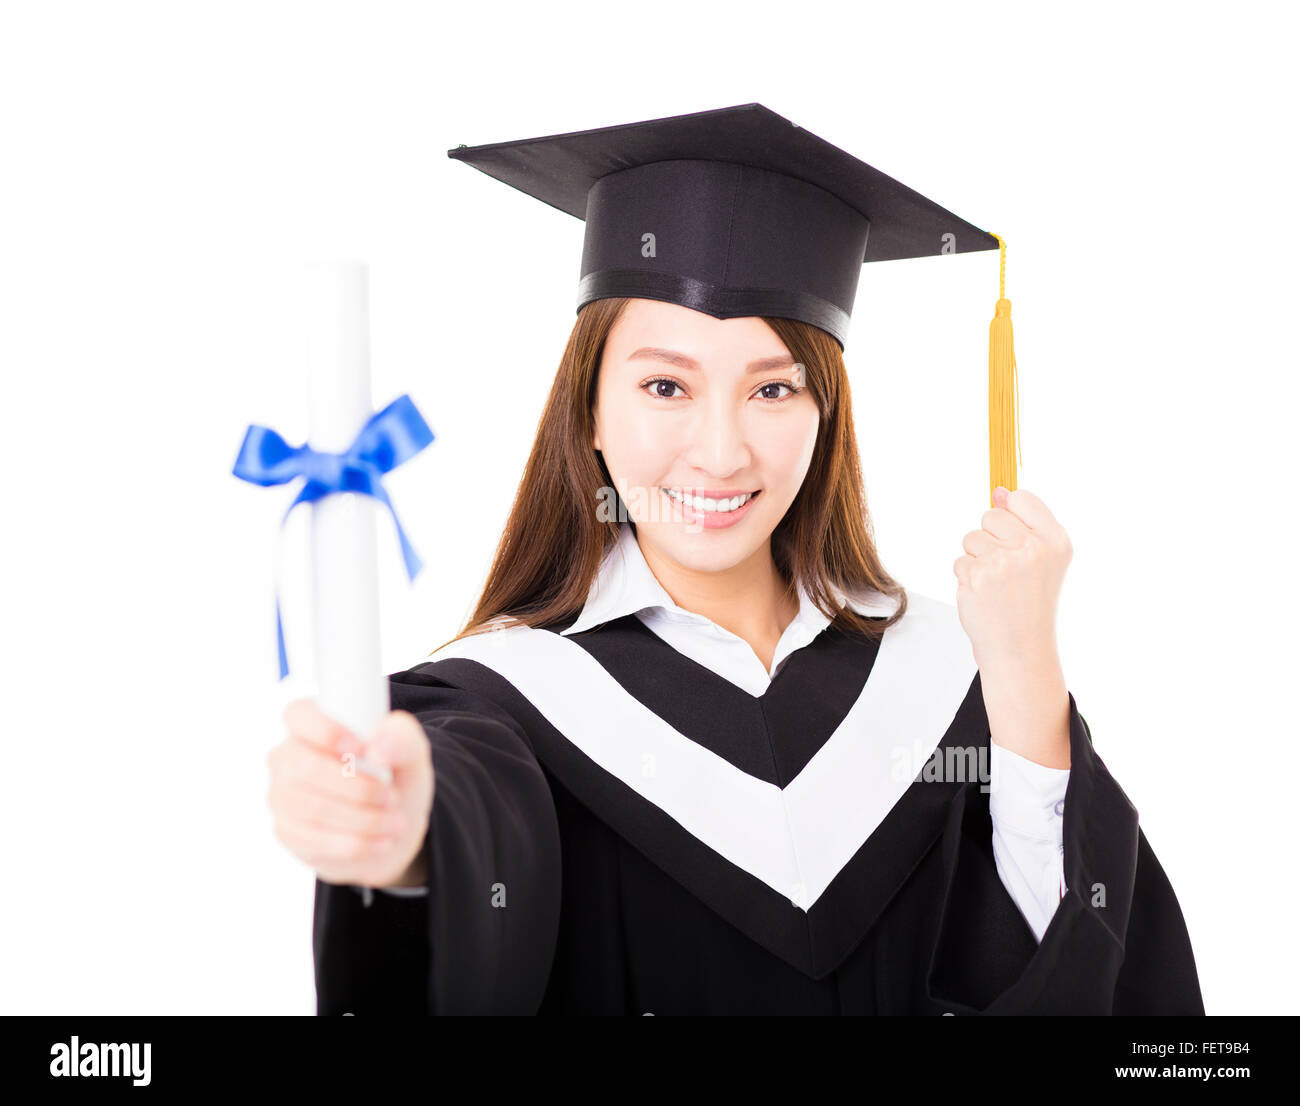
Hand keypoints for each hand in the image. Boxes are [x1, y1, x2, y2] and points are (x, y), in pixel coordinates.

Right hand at [267, 700, 434, 888]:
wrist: (391, 822)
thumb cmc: (394, 774)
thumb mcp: (411, 751)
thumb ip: (402, 737)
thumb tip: (379, 746)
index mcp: (313, 724)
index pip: (299, 715)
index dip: (327, 731)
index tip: (361, 748)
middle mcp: (288, 757)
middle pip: (306, 768)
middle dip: (358, 788)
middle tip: (392, 797)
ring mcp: (282, 795)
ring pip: (314, 809)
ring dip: (364, 820)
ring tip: (396, 822)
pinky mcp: (287, 831)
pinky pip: (316, 841)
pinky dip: (357, 844)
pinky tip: (381, 842)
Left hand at [952, 486, 1072, 671]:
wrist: (1020, 648)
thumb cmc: (1030, 603)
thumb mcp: (1043, 560)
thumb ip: (1024, 523)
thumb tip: (999, 491)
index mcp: (1055, 541)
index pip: (1023, 498)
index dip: (1012, 514)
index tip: (1014, 536)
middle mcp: (1032, 549)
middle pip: (991, 515)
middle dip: (991, 538)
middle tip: (1005, 569)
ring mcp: (1003, 563)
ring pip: (971, 538)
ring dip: (976, 559)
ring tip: (995, 584)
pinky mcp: (977, 577)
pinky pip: (960, 560)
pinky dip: (966, 577)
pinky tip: (984, 595)